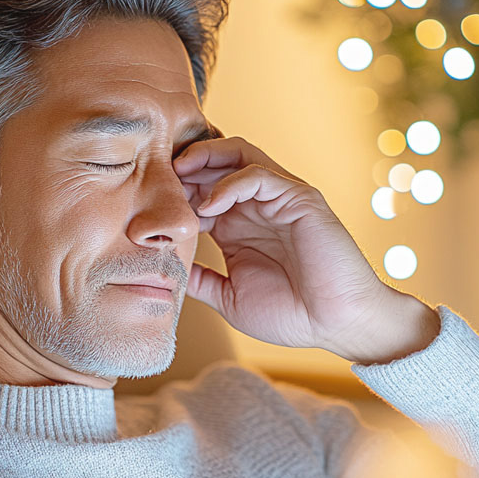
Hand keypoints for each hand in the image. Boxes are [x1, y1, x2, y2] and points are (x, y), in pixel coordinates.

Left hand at [173, 134, 436, 362]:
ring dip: (203, 158)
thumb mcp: (229, 297)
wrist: (338, 324)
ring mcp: (278, 198)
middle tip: (152, 178)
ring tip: (177, 174)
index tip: (140, 204)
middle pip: (213, 162)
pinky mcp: (299, 198)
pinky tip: (209, 205)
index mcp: (237, 226)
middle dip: (181, 166)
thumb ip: (200, 280)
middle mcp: (256, 205)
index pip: (197, 190)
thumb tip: (161, 274)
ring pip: (237, 153)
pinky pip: (260, 174)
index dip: (170, 192)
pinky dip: (230, 182)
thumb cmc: (292, 314)